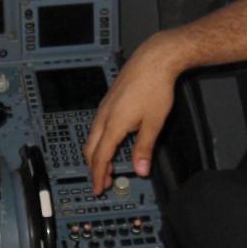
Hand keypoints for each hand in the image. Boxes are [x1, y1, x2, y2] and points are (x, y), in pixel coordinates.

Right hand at [84, 31, 181, 192]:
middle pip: (91, 149)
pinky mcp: (108, 100)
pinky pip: (97, 125)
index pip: (101, 157)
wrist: (154, 59)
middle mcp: (104, 115)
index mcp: (113, 124)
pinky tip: (110, 142)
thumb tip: (140, 169)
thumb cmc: (155, 87)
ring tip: (106, 165)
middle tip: (103, 182)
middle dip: (95, 168)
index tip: (99, 188)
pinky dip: (99, 140)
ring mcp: (104, 106)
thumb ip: (144, 148)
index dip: (99, 175)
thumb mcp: (154, 123)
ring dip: (97, 154)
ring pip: (92, 136)